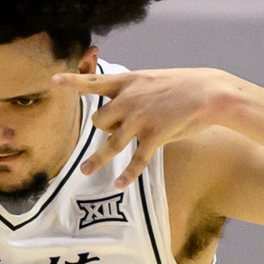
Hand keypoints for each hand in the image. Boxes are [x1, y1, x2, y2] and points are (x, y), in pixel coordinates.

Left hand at [53, 68, 228, 187]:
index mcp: (128, 82)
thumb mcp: (151, 79)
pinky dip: (128, 174)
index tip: (52, 81)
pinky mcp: (155, 135)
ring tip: (84, 172)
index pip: (93, 81)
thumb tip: (117, 105)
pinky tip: (120, 184)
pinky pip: (137, 159)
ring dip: (97, 159)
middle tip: (113, 131)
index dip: (72, 82)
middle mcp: (130, 100)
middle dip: (102, 128)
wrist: (211, 92)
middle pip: (99, 120)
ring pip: (111, 143)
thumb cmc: (183, 85)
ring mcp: (141, 118)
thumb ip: (131, 91)